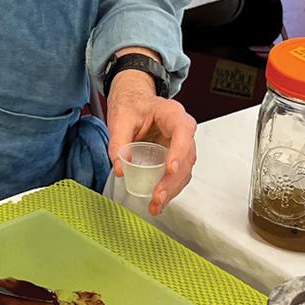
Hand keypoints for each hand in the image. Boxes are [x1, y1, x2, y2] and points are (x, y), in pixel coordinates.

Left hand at [106, 71, 196, 215]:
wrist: (133, 100)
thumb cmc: (131, 105)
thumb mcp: (120, 119)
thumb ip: (118, 142)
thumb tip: (121, 168)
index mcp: (172, 113)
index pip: (182, 131)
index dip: (179, 151)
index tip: (169, 169)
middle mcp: (182, 129)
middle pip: (186, 156)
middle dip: (173, 180)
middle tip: (158, 196)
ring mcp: (181, 143)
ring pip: (185, 169)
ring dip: (173, 189)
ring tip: (157, 204)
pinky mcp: (175, 155)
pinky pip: (178, 174)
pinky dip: (170, 188)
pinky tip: (159, 200)